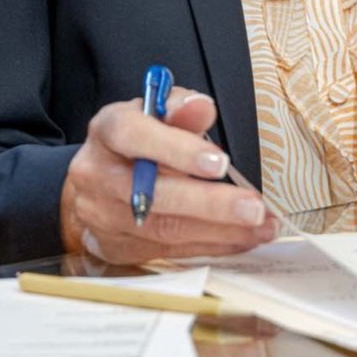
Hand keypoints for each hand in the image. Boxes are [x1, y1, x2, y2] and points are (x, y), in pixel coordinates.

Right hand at [59, 88, 277, 263]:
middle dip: (211, 203)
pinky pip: (170, 249)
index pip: (135, 135)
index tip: (219, 161)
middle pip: (154, 194)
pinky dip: (211, 244)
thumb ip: (180, 108)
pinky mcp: (118, 247)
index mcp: (108, 131)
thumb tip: (202, 106)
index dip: (177, 149)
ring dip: (220, 230)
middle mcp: (98, 175)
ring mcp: (104, 216)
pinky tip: (241, 238)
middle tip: (253, 207)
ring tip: (260, 225)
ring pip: (166, 229)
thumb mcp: (154, 113)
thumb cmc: (136, 142)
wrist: (96, 183)